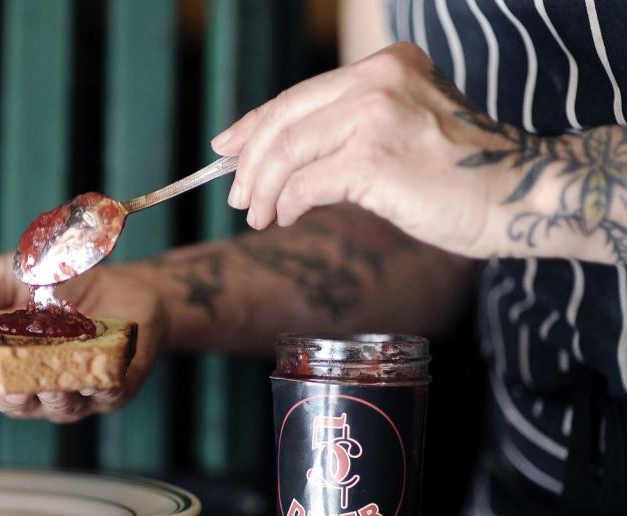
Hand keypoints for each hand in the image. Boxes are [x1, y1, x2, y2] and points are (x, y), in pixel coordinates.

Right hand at [0, 254, 166, 423]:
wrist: (118, 279)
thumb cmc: (54, 283)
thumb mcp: (0, 280)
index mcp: (4, 368)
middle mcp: (36, 389)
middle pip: (15, 405)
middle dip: (10, 395)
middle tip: (9, 381)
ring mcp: (76, 392)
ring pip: (58, 407)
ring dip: (53, 395)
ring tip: (51, 379)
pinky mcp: (116, 387)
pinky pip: (107, 396)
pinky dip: (102, 388)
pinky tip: (99, 378)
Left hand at [212, 42, 521, 258]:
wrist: (521, 196)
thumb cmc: (463, 172)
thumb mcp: (406, 127)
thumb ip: (351, 129)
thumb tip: (280, 160)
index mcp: (386, 65)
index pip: (300, 94)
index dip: (255, 124)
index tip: (227, 149)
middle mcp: (379, 79)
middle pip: (284, 118)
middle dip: (250, 162)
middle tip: (239, 196)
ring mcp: (377, 115)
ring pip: (288, 151)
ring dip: (264, 188)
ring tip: (258, 216)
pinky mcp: (375, 159)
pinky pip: (307, 183)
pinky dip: (288, 204)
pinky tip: (287, 217)